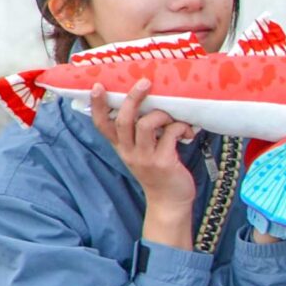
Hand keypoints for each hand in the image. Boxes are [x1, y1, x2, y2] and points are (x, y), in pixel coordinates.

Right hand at [92, 80, 196, 246]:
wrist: (169, 202)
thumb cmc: (159, 172)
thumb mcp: (142, 153)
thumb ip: (141, 134)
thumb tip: (152, 105)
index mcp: (122, 147)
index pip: (102, 125)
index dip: (98, 106)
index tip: (97, 86)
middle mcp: (129, 152)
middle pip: (123, 120)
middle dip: (133, 99)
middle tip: (144, 83)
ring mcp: (145, 158)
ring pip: (147, 125)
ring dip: (162, 114)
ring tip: (174, 118)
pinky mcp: (163, 162)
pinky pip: (171, 134)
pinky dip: (181, 127)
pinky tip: (188, 132)